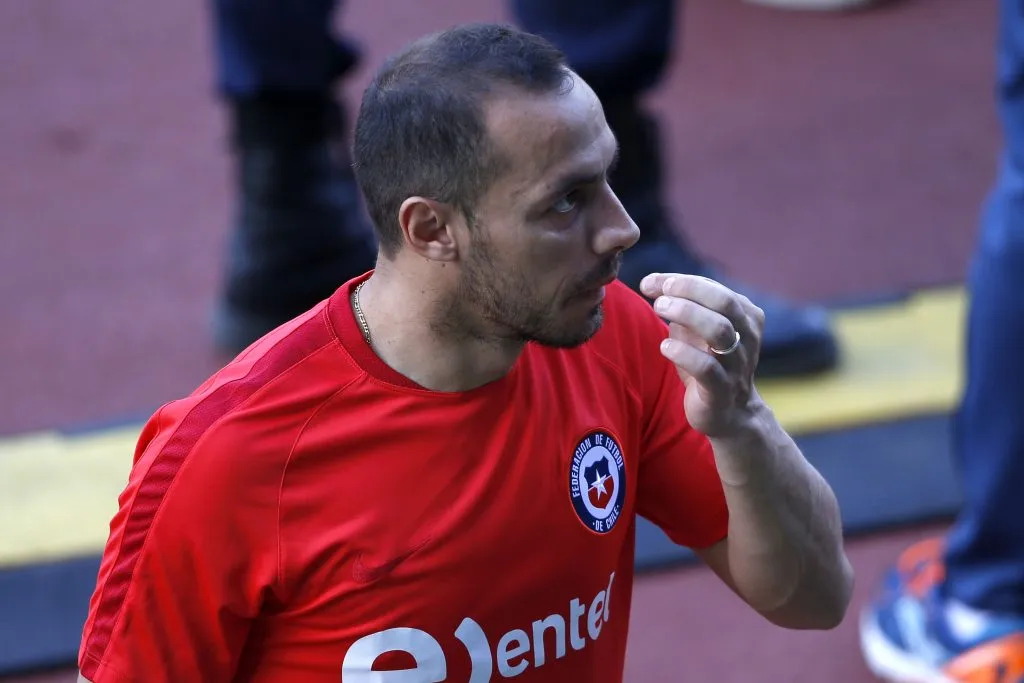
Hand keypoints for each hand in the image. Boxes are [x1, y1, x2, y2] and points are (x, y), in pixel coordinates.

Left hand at [639, 273, 765, 437]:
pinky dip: (683, 353)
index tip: (649, 282)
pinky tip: (665, 347)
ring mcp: (737, 364)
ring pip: (719, 330)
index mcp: (744, 316)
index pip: (714, 287)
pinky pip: (707, 367)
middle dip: (689, 291)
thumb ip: (679, 306)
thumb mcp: (694, 331)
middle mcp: (747, 336)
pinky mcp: (722, 390)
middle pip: (724, 302)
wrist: (728, 414)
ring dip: (686, 314)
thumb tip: (650, 282)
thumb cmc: (708, 363)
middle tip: (660, 295)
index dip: (680, 281)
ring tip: (659, 310)